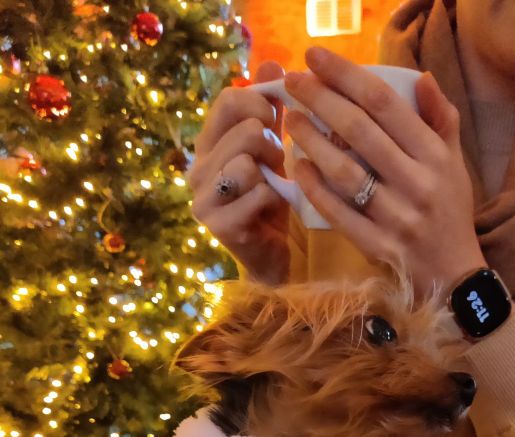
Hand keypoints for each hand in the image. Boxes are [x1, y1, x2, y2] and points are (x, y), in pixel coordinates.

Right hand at [188, 62, 290, 283]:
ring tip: (272, 188)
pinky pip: (257, 195)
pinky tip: (269, 211)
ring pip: (248, 163)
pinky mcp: (218, 225)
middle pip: (246, 130)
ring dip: (272, 175)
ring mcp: (203, 199)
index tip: (276, 123)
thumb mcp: (271, 150)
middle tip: (276, 166)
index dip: (263, 104)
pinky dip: (273, 201)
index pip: (230, 99)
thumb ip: (269, 110)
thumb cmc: (269, 200)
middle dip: (274, 146)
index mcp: (207, 143)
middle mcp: (197, 168)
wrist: (271, 256)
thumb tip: (272, 62)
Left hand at [284, 47, 486, 298]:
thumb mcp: (455, 163)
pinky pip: (338, 213)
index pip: (385, 104)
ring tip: (291, 121)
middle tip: (293, 81)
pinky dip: (314, 188)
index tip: (316, 57)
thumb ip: (441, 118)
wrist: (453, 276)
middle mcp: (417, 184)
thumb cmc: (450, 211)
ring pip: (345, 171)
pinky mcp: (378, 246)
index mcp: (436, 156)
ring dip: (311, 142)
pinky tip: (298, 168)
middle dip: (320, 99)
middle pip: (359, 130)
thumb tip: (420, 77)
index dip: (346, 76)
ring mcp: (396, 218)